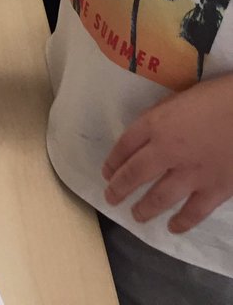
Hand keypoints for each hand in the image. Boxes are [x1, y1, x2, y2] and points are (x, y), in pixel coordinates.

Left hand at [103, 76, 232, 233]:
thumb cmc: (217, 97)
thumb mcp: (180, 98)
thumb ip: (162, 118)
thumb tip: (149, 133)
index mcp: (156, 123)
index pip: (125, 145)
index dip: (113, 161)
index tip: (106, 172)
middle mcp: (167, 150)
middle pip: (134, 173)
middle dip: (119, 188)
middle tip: (111, 198)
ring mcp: (191, 173)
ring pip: (159, 197)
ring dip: (144, 208)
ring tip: (135, 216)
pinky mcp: (216, 189)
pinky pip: (194, 212)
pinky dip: (182, 222)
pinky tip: (173, 227)